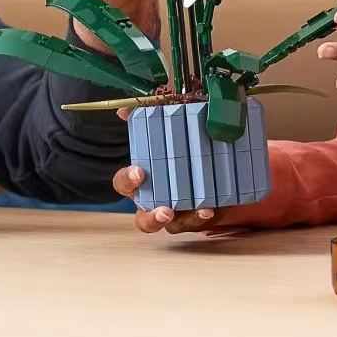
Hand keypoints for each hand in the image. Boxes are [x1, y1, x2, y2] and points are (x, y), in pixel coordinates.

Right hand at [111, 108, 224, 232]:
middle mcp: (154, 202)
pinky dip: (205, 215)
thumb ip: (144, 117)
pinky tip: (213, 206)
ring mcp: (176, 213)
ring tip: (202, 210)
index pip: (123, 184)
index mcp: (140, 182)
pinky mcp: (197, 216)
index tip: (139, 172)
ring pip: (175, 226)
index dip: (128, 180)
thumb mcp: (162, 130)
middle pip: (143, 220)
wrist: (203, 163)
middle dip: (153, 217)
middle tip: (165, 210)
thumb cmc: (174, 149)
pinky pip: (199, 221)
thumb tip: (124, 110)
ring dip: (188, 219)